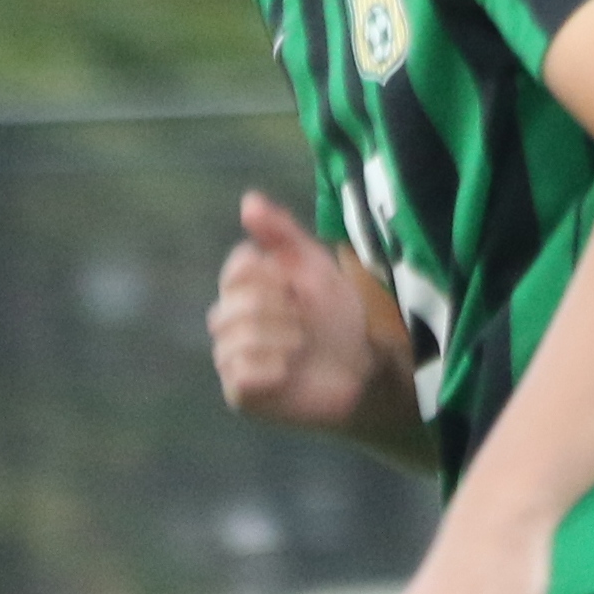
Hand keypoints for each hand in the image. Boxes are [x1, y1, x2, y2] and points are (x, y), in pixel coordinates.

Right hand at [208, 191, 382, 427]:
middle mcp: (229, 320)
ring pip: (238, 338)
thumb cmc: (339, 318)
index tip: (298, 288)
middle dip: (283, 311)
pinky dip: (273, 369)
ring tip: (301, 347)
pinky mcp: (239, 394)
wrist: (363, 372)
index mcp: (243, 287)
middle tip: (304, 324)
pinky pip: (241, 374)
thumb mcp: (315, 268)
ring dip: (283, 339)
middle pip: (237, 303)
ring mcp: (230, 358)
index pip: (239, 266)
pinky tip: (289, 372)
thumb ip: (283, 233)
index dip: (275, 275)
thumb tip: (248, 199)